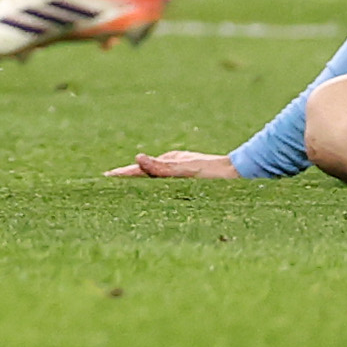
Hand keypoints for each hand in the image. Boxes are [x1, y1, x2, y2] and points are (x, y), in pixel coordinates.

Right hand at [106, 147, 243, 179]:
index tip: (104, 178)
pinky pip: (164, 180)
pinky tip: (154, 189)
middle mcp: (172, 163)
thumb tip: (137, 158)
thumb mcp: (188, 172)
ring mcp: (181, 168)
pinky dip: (152, 184)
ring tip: (124, 187)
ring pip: (153, 175)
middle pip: (143, 171)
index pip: (138, 170)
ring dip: (138, 179)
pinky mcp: (189, 174)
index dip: (121, 175)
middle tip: (107, 182)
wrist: (243, 172)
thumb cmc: (217, 175)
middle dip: (126, 176)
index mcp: (168, 162)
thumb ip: (162, 168)